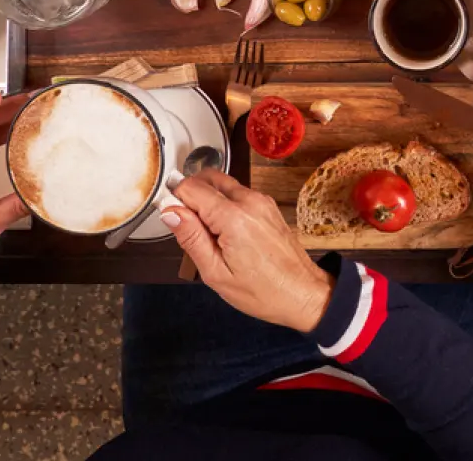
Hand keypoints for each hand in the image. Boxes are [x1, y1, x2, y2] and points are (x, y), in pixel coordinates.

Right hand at [163, 168, 334, 331]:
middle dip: (190, 196)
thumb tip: (170, 212)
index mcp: (234, 217)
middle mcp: (250, 201)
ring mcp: (262, 202)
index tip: (172, 219)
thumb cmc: (263, 291)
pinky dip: (224, 205)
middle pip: (207, 178)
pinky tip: (225, 233)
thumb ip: (191, 238)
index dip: (175, 200)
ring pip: (223, 184)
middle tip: (188, 227)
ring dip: (208, 200)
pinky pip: (238, 194)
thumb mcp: (216, 272)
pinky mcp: (268, 206)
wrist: (302, 293)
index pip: (191, 187)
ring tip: (209, 235)